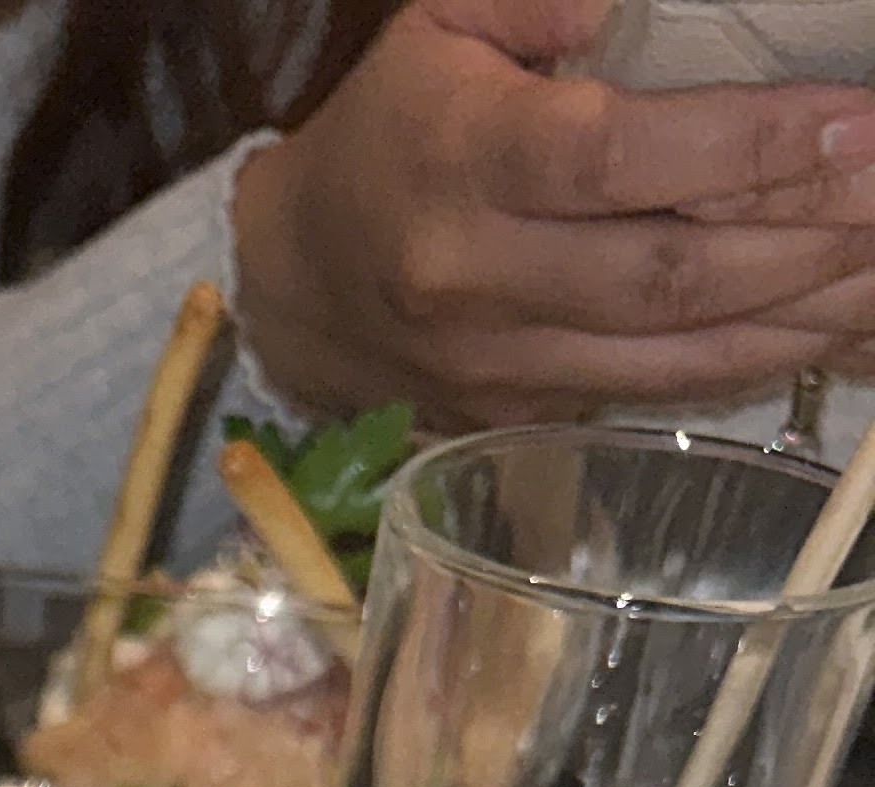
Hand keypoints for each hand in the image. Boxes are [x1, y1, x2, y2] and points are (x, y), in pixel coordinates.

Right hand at [230, 0, 874, 427]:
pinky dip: (761, 363)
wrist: (300, 282)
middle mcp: (479, 279)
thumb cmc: (393, 127)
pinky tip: (834, 331)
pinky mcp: (526, 413)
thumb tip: (626, 2)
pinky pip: (662, 391)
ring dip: (802, 314)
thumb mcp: (440, 21)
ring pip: (680, 349)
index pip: (620, 161)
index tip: (850, 124)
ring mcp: (504, 362)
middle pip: (670, 273)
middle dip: (806, 236)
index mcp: (466, 165)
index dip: (745, 148)